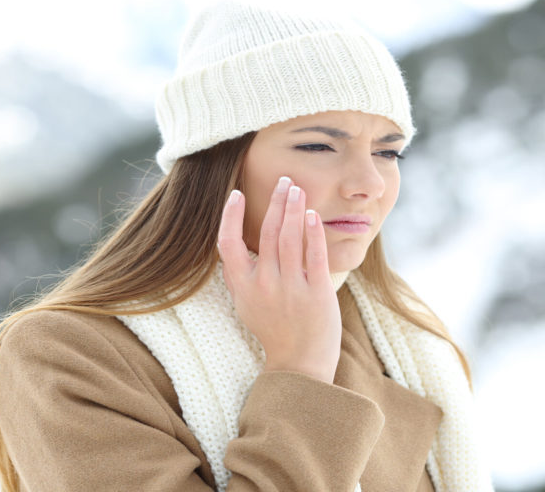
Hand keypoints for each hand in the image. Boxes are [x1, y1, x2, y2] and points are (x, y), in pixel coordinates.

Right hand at [217, 176, 340, 383]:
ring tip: (297, 189)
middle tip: (284, 180)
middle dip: (275, 202)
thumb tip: (228, 248)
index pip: (228, 244)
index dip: (229, 217)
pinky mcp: (317, 293)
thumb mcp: (245, 306)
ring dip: (293, 209)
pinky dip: (312, 233)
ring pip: (289, 238)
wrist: (299, 363)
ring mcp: (291, 289)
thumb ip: (237, 277)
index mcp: (243, 287)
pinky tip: (312, 215)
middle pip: (266, 233)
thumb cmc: (273, 331)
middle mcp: (264, 285)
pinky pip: (313, 255)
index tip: (236, 194)